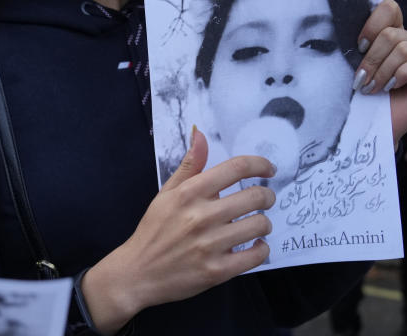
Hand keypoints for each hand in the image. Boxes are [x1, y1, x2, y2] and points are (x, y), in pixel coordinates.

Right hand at [80, 128, 274, 333]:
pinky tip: (255, 245)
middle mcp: (202, 215)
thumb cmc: (154, 229)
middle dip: (266, 196)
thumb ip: (188, 165)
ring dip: (264, 223)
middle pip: (255, 196)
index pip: (236, 168)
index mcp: (189, 193)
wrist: (138, 272)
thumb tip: (200, 133)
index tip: (268, 169)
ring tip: (255, 224)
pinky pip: (257, 255)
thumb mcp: (166, 193)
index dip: (260, 165)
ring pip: (260, 225)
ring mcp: (211, 244)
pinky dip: (262, 249)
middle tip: (263, 199)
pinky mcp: (218, 270)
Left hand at [354, 0, 406, 144]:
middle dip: (372, 58)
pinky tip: (392, 87)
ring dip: (384, 70)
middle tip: (361, 78)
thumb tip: (344, 26)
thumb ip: (358, 44)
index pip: (389, 8)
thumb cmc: (359, 94)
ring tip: (373, 87)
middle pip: (392, 33)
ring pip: (405, 47)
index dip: (373, 24)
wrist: (370, 124)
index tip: (359, 46)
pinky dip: (402, 74)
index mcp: (389, 33)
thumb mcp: (354, 63)